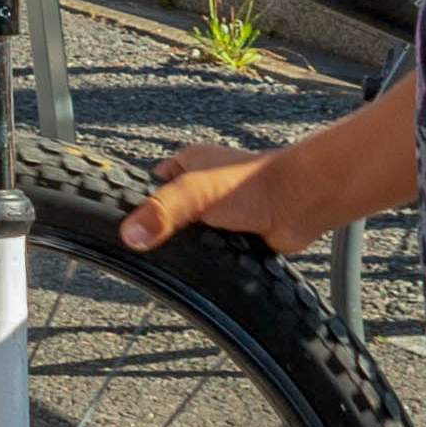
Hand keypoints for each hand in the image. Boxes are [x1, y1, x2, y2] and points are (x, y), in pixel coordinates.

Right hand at [126, 141, 324, 255]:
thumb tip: (129, 235)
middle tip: (158, 244)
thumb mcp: (192, 192)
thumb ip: (159, 212)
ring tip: (189, 254)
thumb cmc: (252, 183)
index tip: (128, 225)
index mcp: (189, 164)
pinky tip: (211, 261)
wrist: (297, 202)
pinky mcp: (236, 237)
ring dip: (193, 248)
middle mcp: (203, 188)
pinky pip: (214, 254)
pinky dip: (214, 260)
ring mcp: (220, 214)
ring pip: (191, 238)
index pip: (149, 186)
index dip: (138, 204)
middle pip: (169, 216)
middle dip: (167, 232)